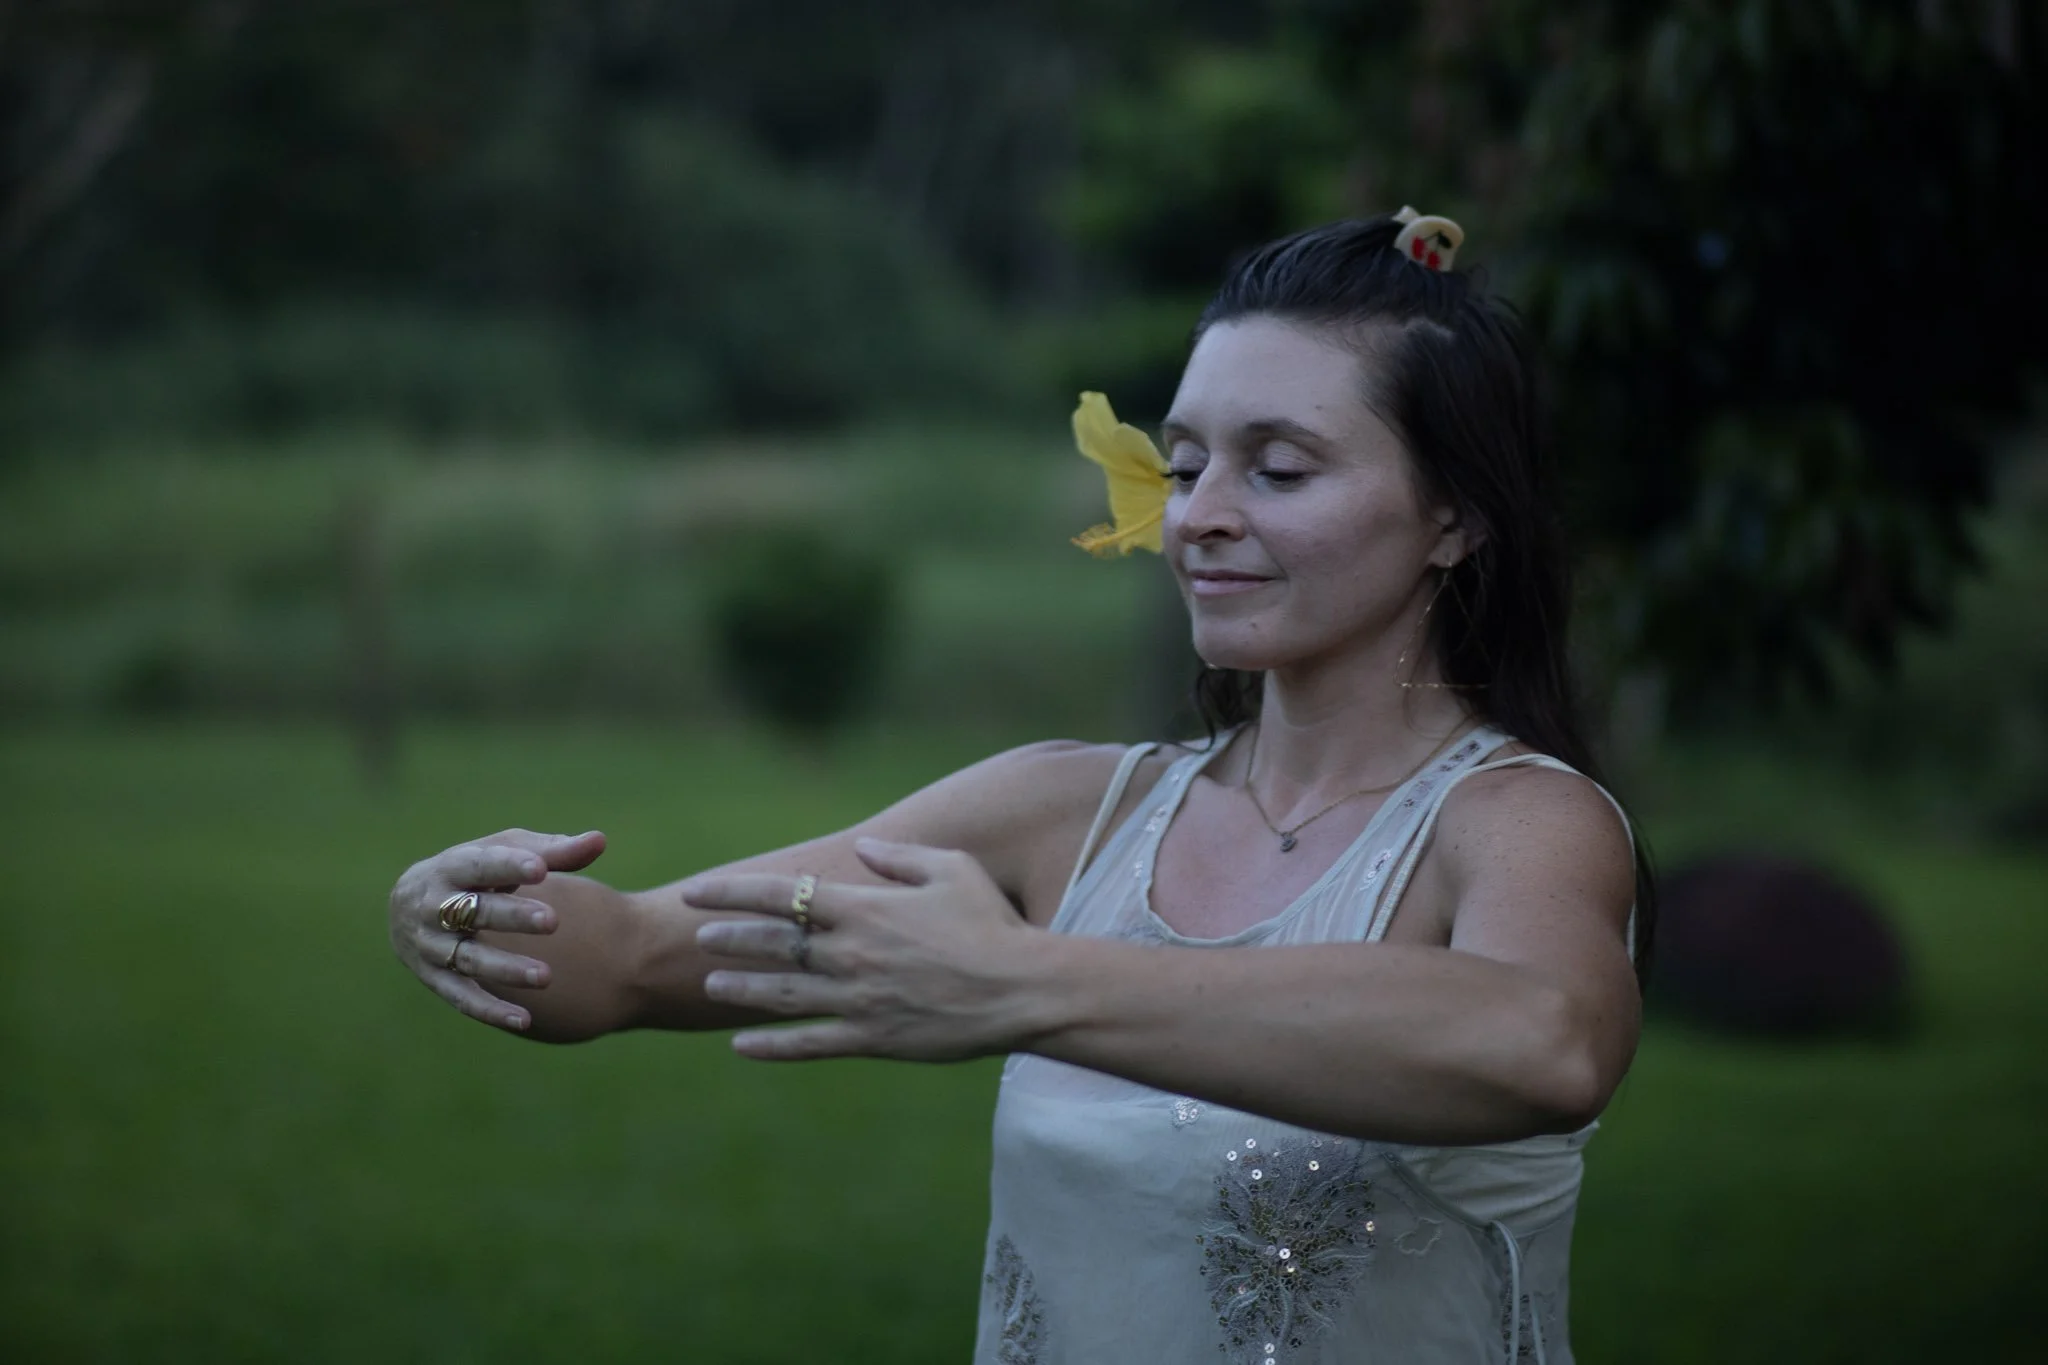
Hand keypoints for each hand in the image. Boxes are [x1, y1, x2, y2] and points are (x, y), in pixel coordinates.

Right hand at [387, 828, 606, 1031]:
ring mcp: (431, 946)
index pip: (480, 865)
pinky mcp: (435, 979)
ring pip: (469, 959)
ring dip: (506, 969)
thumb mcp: (504, 852)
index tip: (541, 868)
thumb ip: (551, 851)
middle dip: (512, 917)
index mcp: (451, 867)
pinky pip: (462, 998)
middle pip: (474, 913)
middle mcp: (433, 907)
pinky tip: (525, 1020)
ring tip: (547, 976)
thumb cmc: (473, 872)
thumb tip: (600, 841)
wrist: (408, 907)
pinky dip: (491, 1011)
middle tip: (553, 921)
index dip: (509, 867)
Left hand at [682, 837, 1048, 1061]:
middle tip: (700, 937)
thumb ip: (901, 858)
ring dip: (742, 989)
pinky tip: (741, 1045)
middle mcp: (852, 953)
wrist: (1022, 989)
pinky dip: (772, 1046)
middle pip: (774, 944)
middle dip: (731, 939)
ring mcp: (858, 999)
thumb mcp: (952, 871)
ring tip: (712, 985)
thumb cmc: (992, 924)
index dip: (734, 892)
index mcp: (866, 909)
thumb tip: (862, 848)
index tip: (699, 892)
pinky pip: (810, 1044)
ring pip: (782, 994)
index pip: (784, 894)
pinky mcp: (872, 1038)